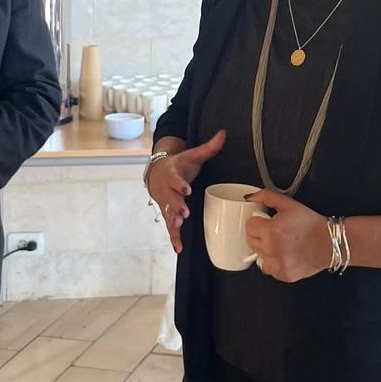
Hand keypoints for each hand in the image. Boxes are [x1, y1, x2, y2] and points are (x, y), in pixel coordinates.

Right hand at [147, 130, 225, 252]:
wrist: (157, 172)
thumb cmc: (179, 164)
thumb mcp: (192, 155)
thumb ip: (209, 147)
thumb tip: (224, 133)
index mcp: (172, 175)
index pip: (175, 179)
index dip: (180, 185)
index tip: (187, 190)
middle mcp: (167, 190)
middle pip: (170, 199)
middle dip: (176, 206)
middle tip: (183, 213)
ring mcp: (165, 203)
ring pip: (168, 213)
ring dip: (173, 221)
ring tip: (178, 227)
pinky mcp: (167, 214)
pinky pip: (169, 227)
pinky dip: (173, 237)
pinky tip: (178, 248)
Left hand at [243, 190, 330, 281]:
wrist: (329, 242)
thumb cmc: (311, 223)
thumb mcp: (289, 204)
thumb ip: (266, 197)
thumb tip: (249, 198)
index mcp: (271, 230)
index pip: (249, 226)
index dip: (257, 222)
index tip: (266, 222)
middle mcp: (271, 249)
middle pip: (251, 241)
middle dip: (259, 235)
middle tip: (274, 232)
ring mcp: (276, 264)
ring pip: (258, 256)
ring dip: (266, 250)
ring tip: (281, 244)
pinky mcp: (283, 275)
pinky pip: (269, 269)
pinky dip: (274, 263)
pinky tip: (286, 255)